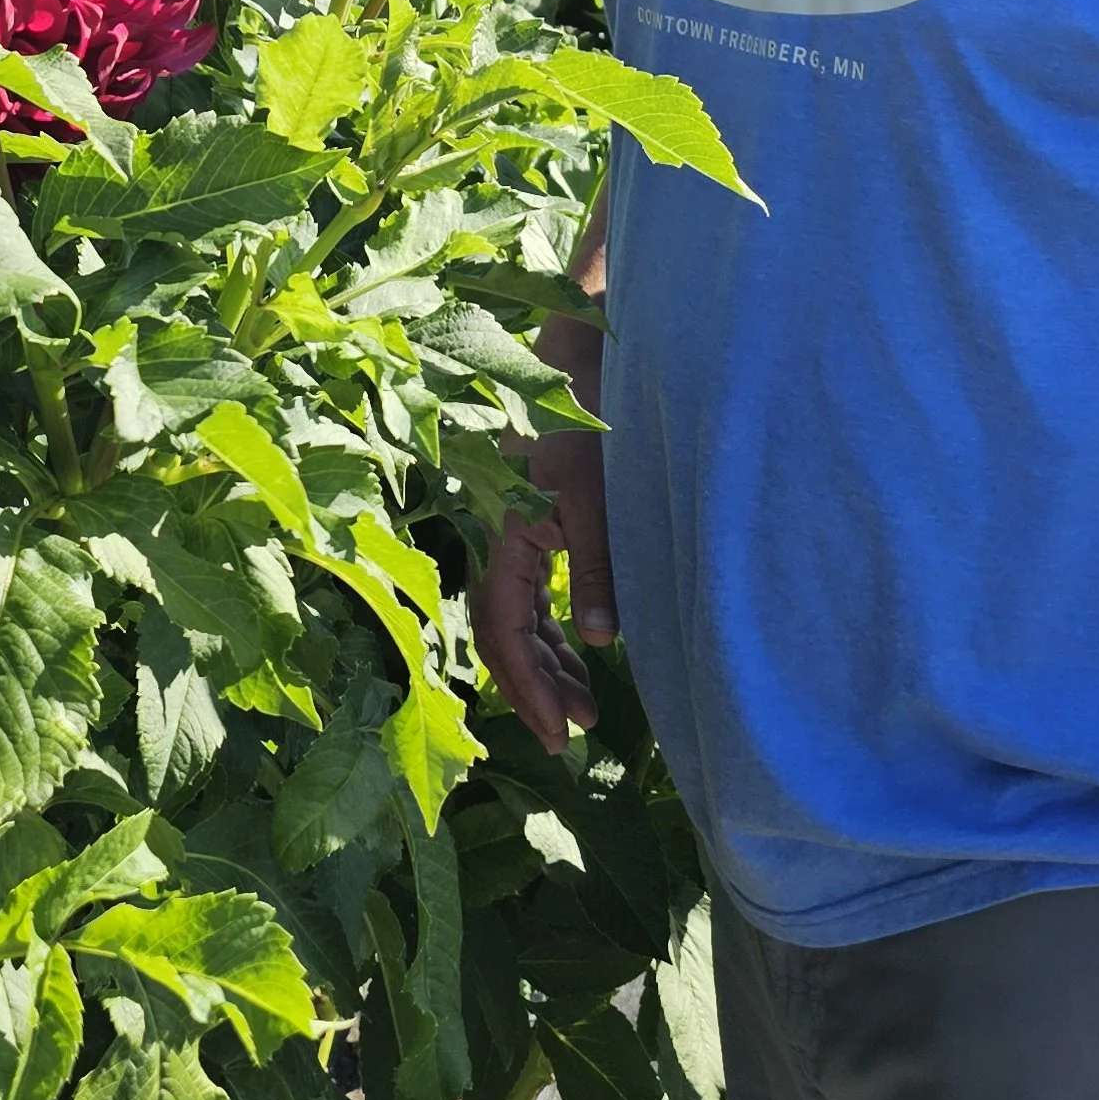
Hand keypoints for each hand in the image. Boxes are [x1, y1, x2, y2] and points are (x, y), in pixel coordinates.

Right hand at [470, 422, 617, 755]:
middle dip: (535, 689)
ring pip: (517, 620)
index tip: (560, 731)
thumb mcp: (598, 498)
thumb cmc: (589, 424)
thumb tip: (599, 643)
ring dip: (545, 666)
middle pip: (503, 634)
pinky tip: (576, 659)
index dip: (528, 687)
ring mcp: (511, 537)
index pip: (504, 630)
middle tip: (574, 736)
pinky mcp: (529, 531)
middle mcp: (499, 542)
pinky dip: (550, 634)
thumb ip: (596, 570)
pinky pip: (529, 598)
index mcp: (505, 536)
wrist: (579, 363)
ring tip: (585, 709)